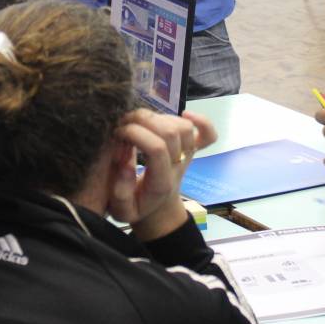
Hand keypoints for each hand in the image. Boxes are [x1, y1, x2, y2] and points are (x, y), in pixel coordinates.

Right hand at [107, 109, 216, 240]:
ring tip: (138, 122)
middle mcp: (178, 167)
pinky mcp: (192, 149)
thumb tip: (125, 163)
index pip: (157, 149)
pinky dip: (201, 121)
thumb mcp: (121, 209)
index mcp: (161, 183)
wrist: (157, 208)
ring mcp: (188, 157)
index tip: (117, 133)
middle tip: (123, 124)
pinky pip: (208, 135)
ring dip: (158, 118)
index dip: (136, 134)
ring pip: (184, 128)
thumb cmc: (136, 206)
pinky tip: (185, 114)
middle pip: (171, 133)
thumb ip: (120, 191)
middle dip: (144, 121)